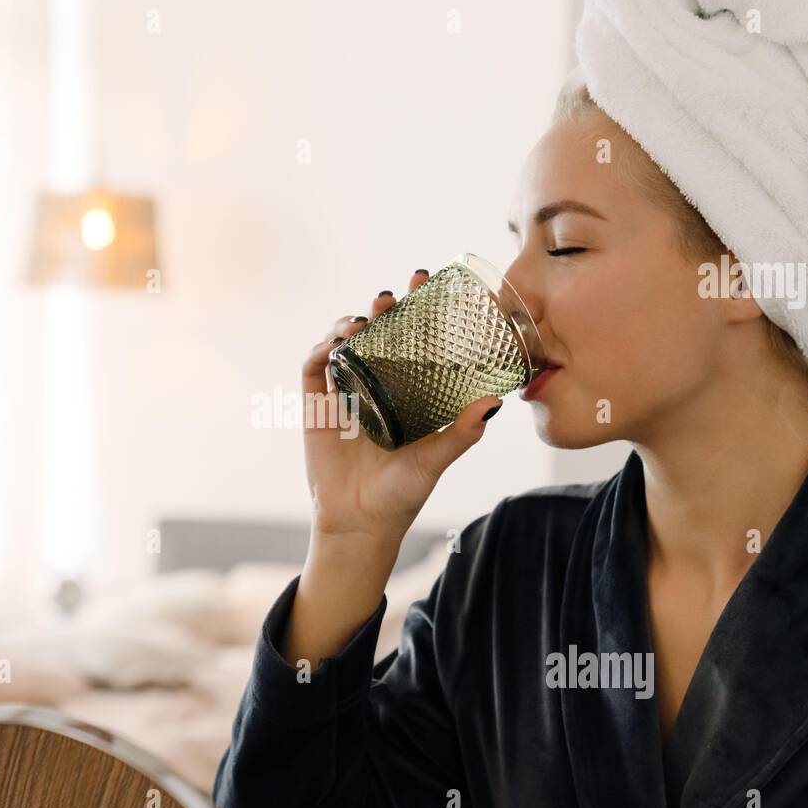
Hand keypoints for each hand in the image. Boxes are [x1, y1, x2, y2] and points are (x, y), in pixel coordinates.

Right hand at [301, 269, 502, 546]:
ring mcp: (343, 395)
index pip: (411, 341)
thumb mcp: (436, 459)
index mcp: (406, 393)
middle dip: (383, 308)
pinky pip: (313, 369)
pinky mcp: (315, 408)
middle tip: (393, 295)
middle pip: (376, 334)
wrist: (360, 524)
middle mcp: (375, 388)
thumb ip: (461, 432)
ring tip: (365, 319)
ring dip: (350, 324)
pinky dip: (321, 350)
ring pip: (343, 345)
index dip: (416, 310)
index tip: (425, 283)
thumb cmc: (402, 495)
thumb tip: (494, 403)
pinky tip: (335, 344)